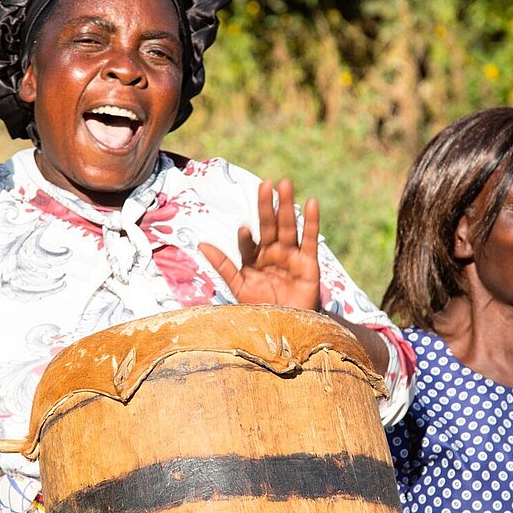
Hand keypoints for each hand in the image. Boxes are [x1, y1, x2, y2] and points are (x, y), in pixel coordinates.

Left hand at [199, 178, 320, 309]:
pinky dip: (311, 222)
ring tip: (285, 184)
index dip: (246, 238)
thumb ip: (223, 265)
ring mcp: (291, 256)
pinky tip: (311, 203)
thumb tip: (201, 243)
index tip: (242, 231)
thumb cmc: (262, 308)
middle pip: (269, 225)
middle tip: (265, 184)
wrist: (287, 328)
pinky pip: (310, 240)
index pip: (248, 243)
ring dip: (286, 206)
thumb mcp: (239, 286)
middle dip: (266, 206)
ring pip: (288, 227)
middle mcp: (273, 253)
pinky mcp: (309, 263)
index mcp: (255, 258)